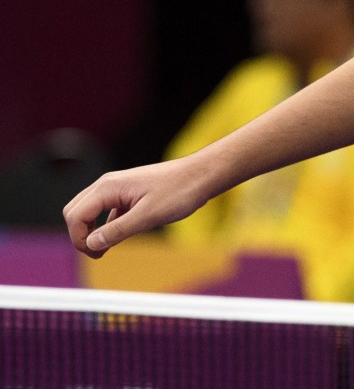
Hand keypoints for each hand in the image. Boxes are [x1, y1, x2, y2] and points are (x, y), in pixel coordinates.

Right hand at [62, 157, 211, 258]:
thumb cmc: (179, 191)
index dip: (79, 239)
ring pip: (90, 211)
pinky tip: (119, 237)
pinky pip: (108, 211)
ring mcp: (118, 188)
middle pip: (76, 212)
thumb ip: (118, 230)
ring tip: (106, 250)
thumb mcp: (148, 216)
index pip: (75, 216)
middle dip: (81, 235)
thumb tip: (91, 244)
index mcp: (108, 187)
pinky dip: (107, 226)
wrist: (202, 175)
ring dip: (93, 231)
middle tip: (98, 254)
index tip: (96, 255)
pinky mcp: (129, 193)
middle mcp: (108, 184)